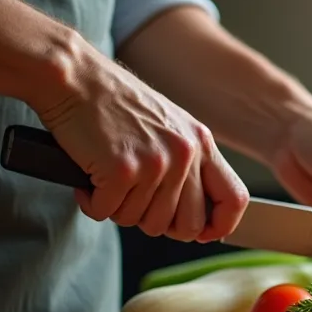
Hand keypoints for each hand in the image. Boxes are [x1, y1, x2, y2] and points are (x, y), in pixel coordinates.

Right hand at [32, 45, 248, 242]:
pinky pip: (107, 212)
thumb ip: (187, 163)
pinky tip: (88, 179)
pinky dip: (92, 202)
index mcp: (201, 143)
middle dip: (158, 224)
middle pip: (187, 225)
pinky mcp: (121, 170)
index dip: (221, 225)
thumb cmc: (114, 102)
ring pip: (143, 222)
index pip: (235, 199)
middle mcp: (185, 154)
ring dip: (119, 209)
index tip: (203, 234)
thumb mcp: (169, 126)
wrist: (76, 77)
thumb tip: (194, 213)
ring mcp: (156, 163)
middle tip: (133, 202)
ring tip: (106, 180)